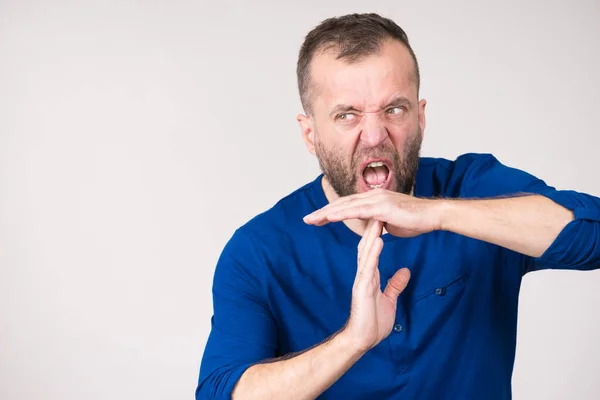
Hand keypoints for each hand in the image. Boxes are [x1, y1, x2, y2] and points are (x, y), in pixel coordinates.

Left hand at [303, 188, 441, 237]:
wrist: (433, 215)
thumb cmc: (416, 221)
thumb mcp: (392, 223)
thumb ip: (380, 224)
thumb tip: (375, 228)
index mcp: (374, 199)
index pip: (348, 204)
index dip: (331, 211)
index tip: (317, 219)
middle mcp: (373, 195)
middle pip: (342, 203)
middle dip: (323, 212)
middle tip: (306, 219)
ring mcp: (377, 199)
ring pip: (346, 206)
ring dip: (327, 213)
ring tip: (312, 220)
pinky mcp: (382, 207)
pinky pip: (357, 210)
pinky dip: (341, 213)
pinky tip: (329, 218)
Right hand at [342, 219, 410, 352]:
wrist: (361, 340)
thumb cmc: (372, 322)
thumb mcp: (389, 299)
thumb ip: (395, 284)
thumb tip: (405, 271)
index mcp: (369, 275)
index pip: (372, 249)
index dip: (377, 232)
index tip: (385, 216)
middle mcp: (364, 274)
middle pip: (367, 245)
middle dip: (372, 227)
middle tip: (379, 208)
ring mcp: (361, 280)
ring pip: (366, 252)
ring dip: (372, 235)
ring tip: (379, 218)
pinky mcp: (361, 289)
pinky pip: (368, 268)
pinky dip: (373, 253)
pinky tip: (378, 241)